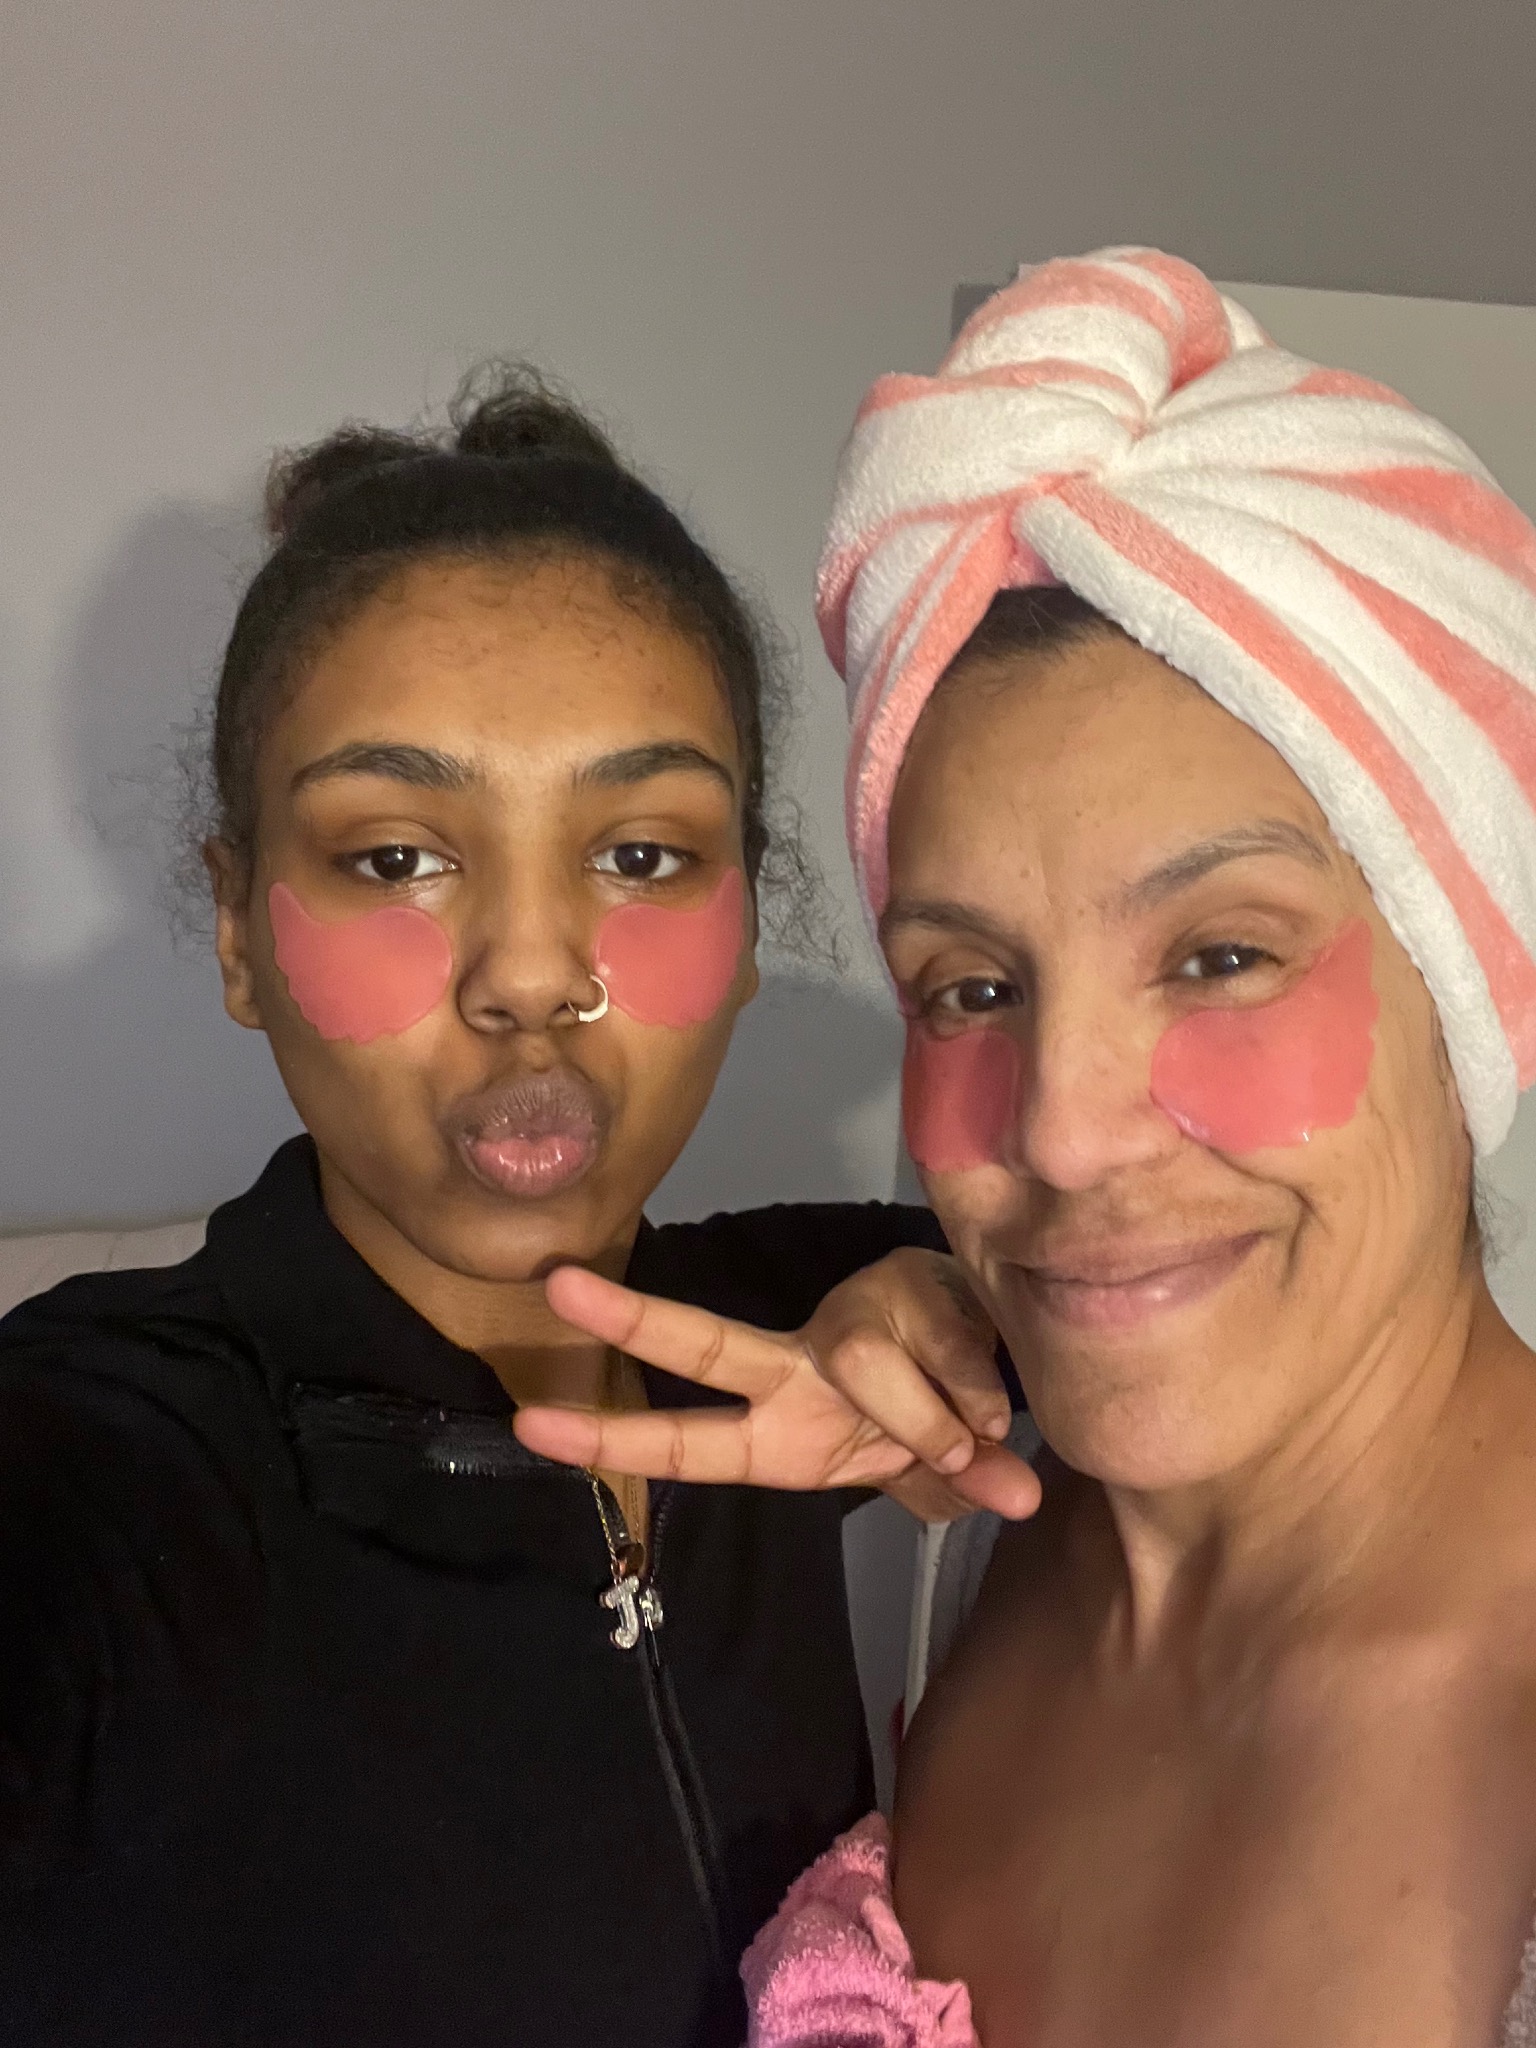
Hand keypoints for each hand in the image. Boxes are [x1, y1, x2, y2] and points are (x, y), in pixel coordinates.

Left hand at [512, 1251, 1039, 1521]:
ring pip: (874, 1374)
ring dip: (938, 1421)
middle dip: (631, 1318)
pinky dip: (981, 1392)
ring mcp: (845, 1317)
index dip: (610, 1440)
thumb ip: (947, 1485)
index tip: (528, 1427)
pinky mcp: (903, 1278)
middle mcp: (795, 1365)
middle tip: (555, 1287)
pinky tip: (993, 1392)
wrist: (997, 1350)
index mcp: (779, 1432)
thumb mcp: (922, 1474)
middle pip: (707, 1343)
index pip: (684, 1441)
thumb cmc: (935, 1421)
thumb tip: (1011, 1493)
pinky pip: (947, 1354)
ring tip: (974, 1432)